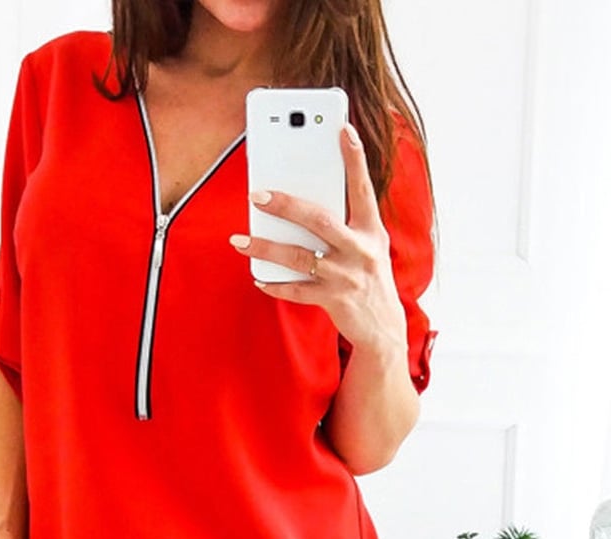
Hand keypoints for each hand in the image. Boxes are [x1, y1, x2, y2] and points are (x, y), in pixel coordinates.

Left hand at [230, 124, 406, 359]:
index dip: (354, 158)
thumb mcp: (367, 246)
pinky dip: (275, 284)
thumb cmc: (368, 276)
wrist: (383, 327)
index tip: (342, 128)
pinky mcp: (334, 300)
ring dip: (266, 247)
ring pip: (299, 256)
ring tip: (239, 240)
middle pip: (319, 220)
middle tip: (256, 194)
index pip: (362, 187)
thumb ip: (344, 224)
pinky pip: (297, 290)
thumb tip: (301, 203)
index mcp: (371, 230)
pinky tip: (258, 278)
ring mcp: (347, 276)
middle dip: (286, 205)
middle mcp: (361, 250)